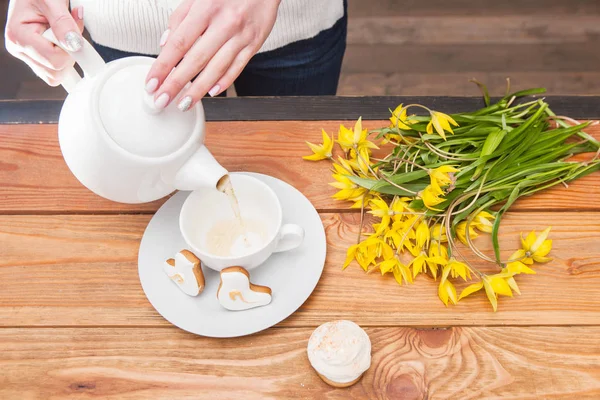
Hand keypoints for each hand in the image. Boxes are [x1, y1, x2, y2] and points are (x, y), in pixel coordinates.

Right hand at [5, 0, 83, 85]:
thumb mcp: (51, 1)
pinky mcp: (36, 59)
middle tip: (68, 32)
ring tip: (64, 35)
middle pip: (55, 72)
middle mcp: (19, 49)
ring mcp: (27, 56)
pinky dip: (66, 60)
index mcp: (18, 36)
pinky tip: (63, 43)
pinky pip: (56, 72)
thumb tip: (74, 44)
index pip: (54, 59)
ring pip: (56, 76)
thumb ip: (63, 22)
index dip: (70, 49)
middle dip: (69, 54)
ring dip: (68, 57)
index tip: (72, 31)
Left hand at [145, 0, 279, 110]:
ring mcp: (240, 36)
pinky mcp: (254, 44)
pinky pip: (238, 67)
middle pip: (195, 60)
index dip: (163, 66)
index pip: (179, 43)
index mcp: (206, 8)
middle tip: (162, 100)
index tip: (152, 83)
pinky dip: (224, 82)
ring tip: (184, 103)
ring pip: (216, 68)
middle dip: (176, 84)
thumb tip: (165, 44)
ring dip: (198, 90)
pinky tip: (211, 92)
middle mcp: (224, 23)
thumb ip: (180, 17)